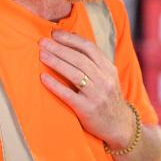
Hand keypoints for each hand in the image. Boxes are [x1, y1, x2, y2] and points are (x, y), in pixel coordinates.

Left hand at [39, 30, 132, 148]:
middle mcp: (105, 80)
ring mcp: (97, 95)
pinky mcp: (87, 109)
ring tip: (41, 55)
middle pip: (79, 59)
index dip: (71, 39)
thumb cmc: (108, 99)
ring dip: (56, 62)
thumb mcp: (108, 79)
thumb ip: (94, 64)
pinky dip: (55, 85)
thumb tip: (72, 42)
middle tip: (42, 42)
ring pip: (74, 73)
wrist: (119, 126)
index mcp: (109, 70)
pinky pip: (68, 94)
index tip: (55, 34)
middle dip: (59, 48)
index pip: (90, 48)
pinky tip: (43, 78)